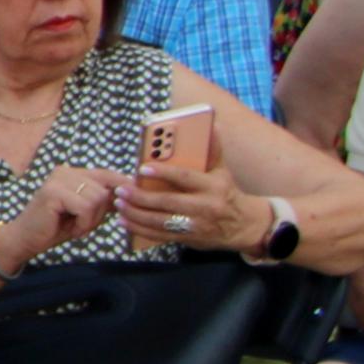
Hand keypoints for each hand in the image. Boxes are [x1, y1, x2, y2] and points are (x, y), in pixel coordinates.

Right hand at [0, 164, 124, 264]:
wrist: (27, 239)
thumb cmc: (57, 227)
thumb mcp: (87, 211)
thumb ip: (105, 199)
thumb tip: (132, 192)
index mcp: (73, 172)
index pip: (108, 174)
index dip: (122, 188)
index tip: (129, 203)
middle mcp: (66, 171)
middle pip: (105, 189)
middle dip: (100, 213)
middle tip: (82, 223)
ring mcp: (58, 180)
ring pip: (97, 198)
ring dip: (91, 220)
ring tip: (75, 226)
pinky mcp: (53, 192)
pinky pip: (85, 207)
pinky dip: (83, 223)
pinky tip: (71, 228)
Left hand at [121, 154, 251, 252]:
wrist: (244, 226)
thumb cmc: (226, 193)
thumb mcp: (222, 171)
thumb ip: (213, 150)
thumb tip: (212, 124)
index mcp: (213, 186)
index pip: (185, 178)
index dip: (163, 173)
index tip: (142, 169)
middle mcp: (205, 206)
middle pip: (168, 202)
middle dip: (141, 197)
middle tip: (121, 190)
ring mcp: (196, 225)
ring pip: (160, 221)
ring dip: (136, 214)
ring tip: (119, 204)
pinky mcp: (188, 238)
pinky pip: (160, 236)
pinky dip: (140, 229)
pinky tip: (124, 221)